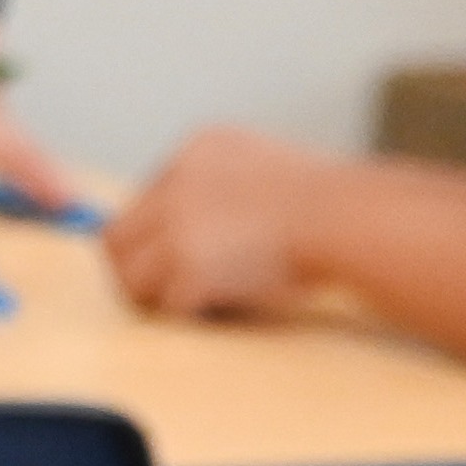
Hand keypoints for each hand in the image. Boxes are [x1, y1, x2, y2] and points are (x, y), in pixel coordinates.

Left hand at [107, 124, 341, 318]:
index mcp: (198, 150)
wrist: (346, 218)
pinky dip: (189, 315)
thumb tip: (218, 230)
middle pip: (119, 236)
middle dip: (137, 270)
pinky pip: (168, 305)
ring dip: (158, 296)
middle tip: (164, 295)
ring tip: (197, 304)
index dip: (157, 236)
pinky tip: (219, 312)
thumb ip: (235, 187)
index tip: (174, 260)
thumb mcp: (273, 169)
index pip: (147, 199)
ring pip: (130, 276)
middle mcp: (176, 182)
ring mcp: (177, 225)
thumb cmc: (333, 206)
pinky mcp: (187, 266)